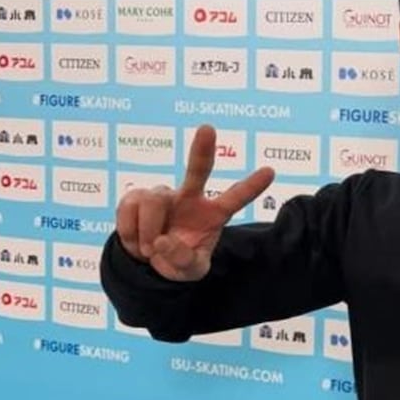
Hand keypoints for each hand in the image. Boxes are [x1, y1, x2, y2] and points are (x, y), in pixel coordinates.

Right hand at [115, 125, 274, 280]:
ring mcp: (163, 195)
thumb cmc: (178, 259)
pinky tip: (137, 242)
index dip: (251, 186)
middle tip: (207, 129)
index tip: (271, 171)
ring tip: (150, 249)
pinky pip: (129, 209)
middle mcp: (190, 197)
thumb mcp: (190, 271)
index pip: (235, 198)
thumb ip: (184, 262)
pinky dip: (130, 234)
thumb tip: (163, 241)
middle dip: (201, 150)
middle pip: (197, 170)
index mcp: (213, 214)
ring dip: (148, 233)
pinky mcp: (135, 197)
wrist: (148, 262)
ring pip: (153, 202)